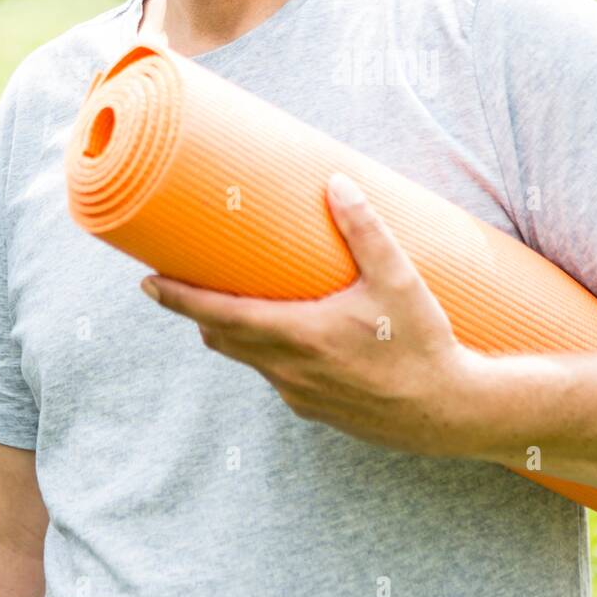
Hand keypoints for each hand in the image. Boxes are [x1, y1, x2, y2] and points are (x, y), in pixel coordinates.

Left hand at [139, 170, 491, 458]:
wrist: (449, 414)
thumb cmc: (423, 345)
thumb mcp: (399, 279)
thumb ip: (366, 230)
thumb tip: (337, 182)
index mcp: (297, 336)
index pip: (217, 316)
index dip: (178, 300)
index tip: (147, 282)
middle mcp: (288, 370)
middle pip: (222, 338)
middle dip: (198, 311)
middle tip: (183, 280)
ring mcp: (300, 395)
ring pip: (249, 359)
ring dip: (233, 332)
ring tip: (234, 301)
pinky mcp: (317, 410)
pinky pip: (277, 376)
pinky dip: (268, 352)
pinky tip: (290, 336)